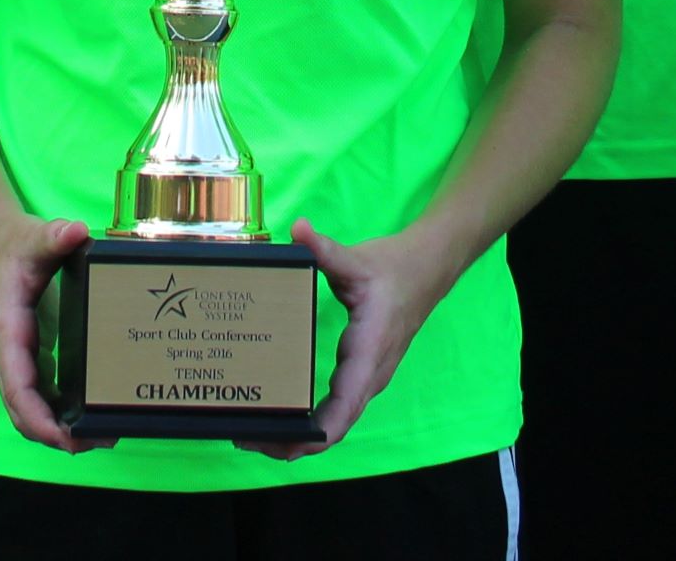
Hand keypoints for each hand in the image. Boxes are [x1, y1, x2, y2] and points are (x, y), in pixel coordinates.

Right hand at [0, 212, 100, 452]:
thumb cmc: (14, 246)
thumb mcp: (34, 237)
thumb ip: (54, 236)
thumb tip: (75, 231)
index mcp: (6, 330)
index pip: (17, 384)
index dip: (38, 416)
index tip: (64, 436)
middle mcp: (5, 354)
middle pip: (22, 410)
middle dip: (54, 434)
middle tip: (96, 442)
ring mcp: (13, 361)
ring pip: (27, 411)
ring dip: (57, 431)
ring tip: (98, 438)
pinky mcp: (24, 361)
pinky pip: (36, 399)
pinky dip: (57, 416)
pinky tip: (86, 421)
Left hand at [240, 219, 461, 459]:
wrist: (427, 270)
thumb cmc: (394, 268)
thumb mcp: (358, 260)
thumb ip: (326, 250)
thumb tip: (299, 229)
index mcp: (370, 350)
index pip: (346, 402)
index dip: (319, 431)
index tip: (288, 445)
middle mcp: (370, 373)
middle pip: (336, 424)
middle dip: (296, 441)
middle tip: (248, 440)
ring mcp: (367, 377)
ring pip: (337, 421)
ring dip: (302, 436)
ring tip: (256, 438)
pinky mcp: (361, 374)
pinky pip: (338, 409)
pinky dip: (313, 423)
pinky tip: (284, 420)